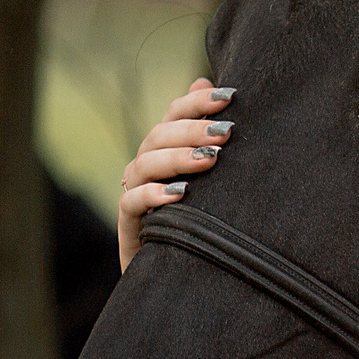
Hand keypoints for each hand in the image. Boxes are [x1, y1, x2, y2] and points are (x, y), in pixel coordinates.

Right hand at [117, 77, 234, 270]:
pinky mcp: (129, 225)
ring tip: (209, 159)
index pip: (174, 115)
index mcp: (165, 149)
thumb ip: (206, 133)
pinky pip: (131, 203)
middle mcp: (146, 166)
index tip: (230, 97)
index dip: (196, 103)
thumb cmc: (200, 218)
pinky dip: (153, 195)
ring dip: (177, 158)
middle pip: (159, 136)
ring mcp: (134, 194)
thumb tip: (205, 83)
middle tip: (226, 132)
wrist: (179, 276)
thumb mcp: (213, 178)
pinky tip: (179, 194)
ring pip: (144, 164)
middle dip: (193, 130)